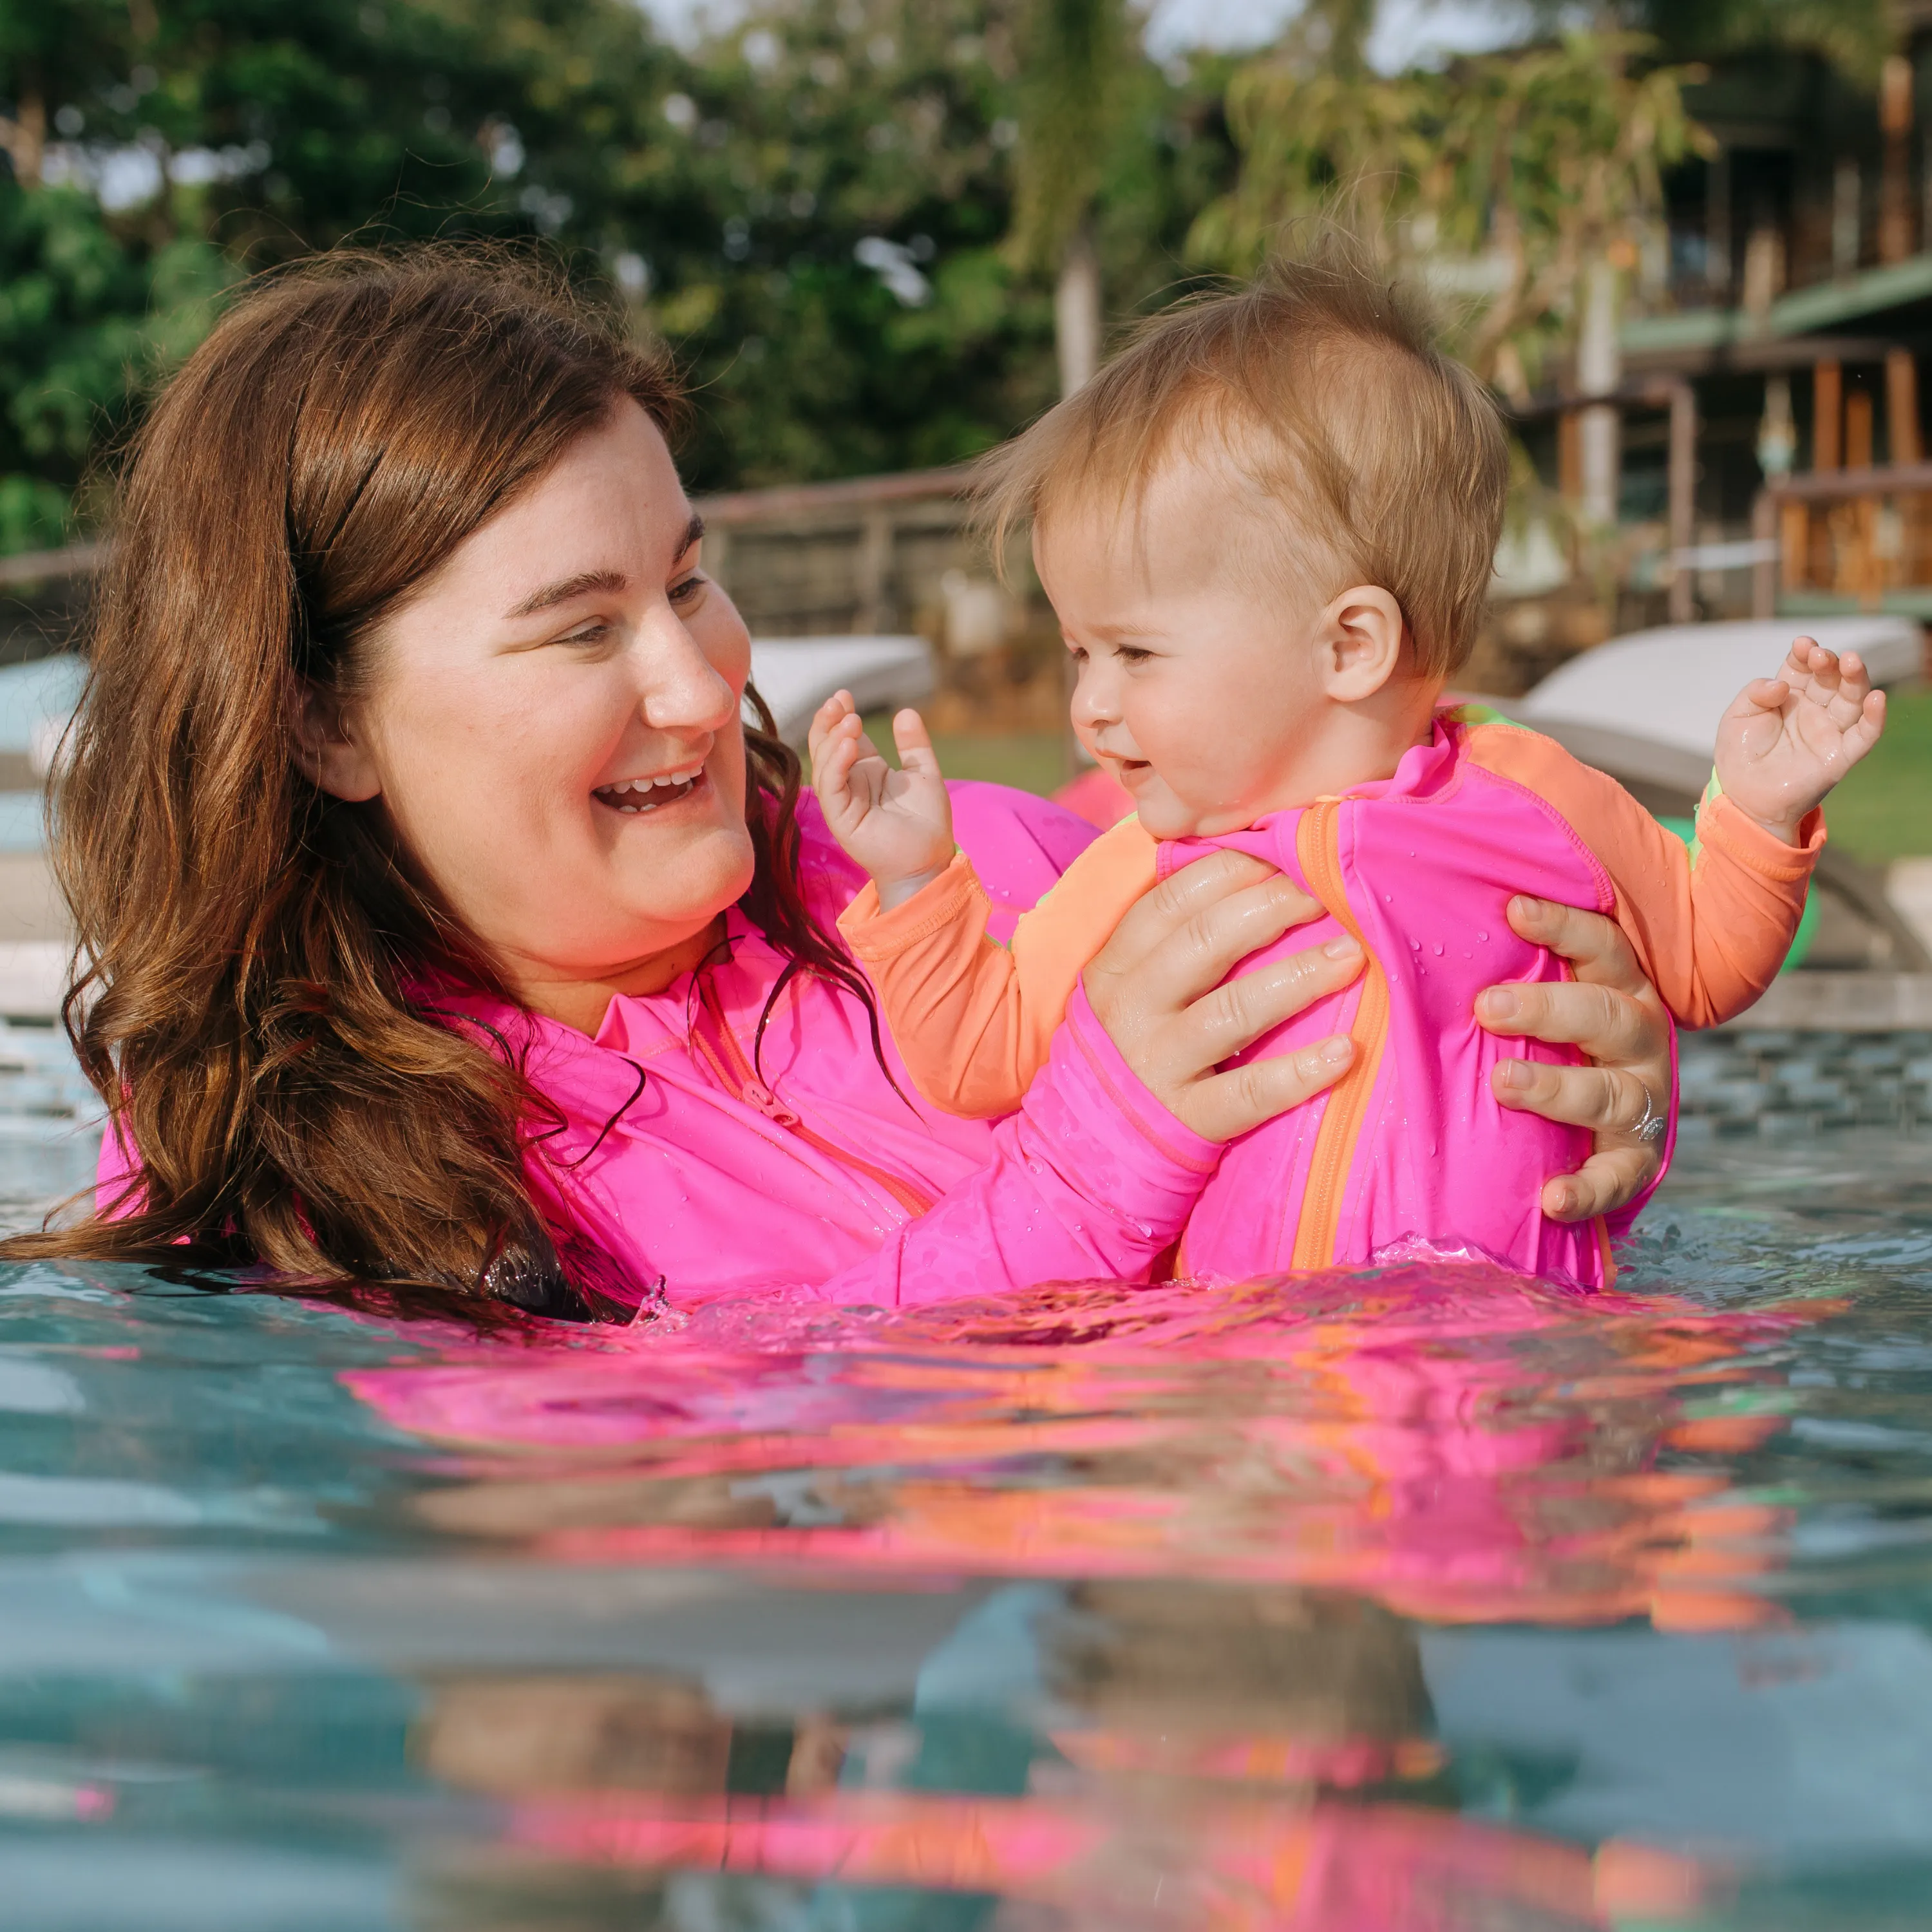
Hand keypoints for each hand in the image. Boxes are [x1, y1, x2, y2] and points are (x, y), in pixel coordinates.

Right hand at [808, 692, 954, 908]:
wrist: (929, 860)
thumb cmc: (928, 824)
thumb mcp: (924, 775)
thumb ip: (914, 745)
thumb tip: (906, 712)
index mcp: (867, 773)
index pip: (845, 739)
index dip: (841, 717)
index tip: (844, 695)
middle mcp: (850, 785)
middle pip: (827, 748)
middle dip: (828, 722)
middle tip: (838, 700)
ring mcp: (843, 802)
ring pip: (824, 765)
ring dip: (833, 740)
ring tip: (850, 720)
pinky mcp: (841, 819)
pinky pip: (831, 788)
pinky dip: (836, 764)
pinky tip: (849, 745)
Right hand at [1083, 849, 1364, 1142]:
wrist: (1090, 1144)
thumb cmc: (1136, 1043)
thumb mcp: (1131, 984)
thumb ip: (1173, 936)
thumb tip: (1255, 868)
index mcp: (1116, 965)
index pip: (1171, 901)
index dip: (1232, 872)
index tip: (1284, 857)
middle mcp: (1131, 1010)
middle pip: (1204, 943)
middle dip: (1272, 909)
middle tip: (1327, 894)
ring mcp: (1158, 1065)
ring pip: (1232, 1011)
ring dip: (1296, 977)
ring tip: (1351, 956)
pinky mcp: (1188, 1119)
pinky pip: (1249, 1093)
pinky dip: (1299, 1072)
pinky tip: (1344, 1051)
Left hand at [1475, 896, 1672, 1221]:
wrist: (1594, 1124)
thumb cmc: (1546, 1037)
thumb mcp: (1538, 994)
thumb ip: (1500, 959)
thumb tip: (1414, 915)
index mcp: (1618, 987)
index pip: (1602, 946)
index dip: (1563, 927)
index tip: (1513, 910)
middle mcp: (1638, 1039)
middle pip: (1606, 1015)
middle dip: (1548, 1009)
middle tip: (1488, 1007)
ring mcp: (1641, 1100)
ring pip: (1610, 1092)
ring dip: (1557, 1089)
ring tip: (1503, 1083)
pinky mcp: (1635, 1160)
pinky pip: (1617, 1178)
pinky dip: (1587, 1190)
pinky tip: (1552, 1198)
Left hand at [1717, 637, 1885, 841]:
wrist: (1743, 797)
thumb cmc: (1739, 755)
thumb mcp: (1737, 718)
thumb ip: (1755, 694)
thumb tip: (1781, 684)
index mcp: (1789, 697)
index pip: (1803, 667)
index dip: (1805, 654)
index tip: (1803, 645)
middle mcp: (1813, 709)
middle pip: (1830, 678)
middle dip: (1829, 663)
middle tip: (1821, 655)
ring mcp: (1829, 731)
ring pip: (1851, 699)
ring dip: (1855, 678)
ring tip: (1851, 661)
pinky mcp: (1840, 756)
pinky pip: (1865, 735)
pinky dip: (1875, 718)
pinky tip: (1877, 698)